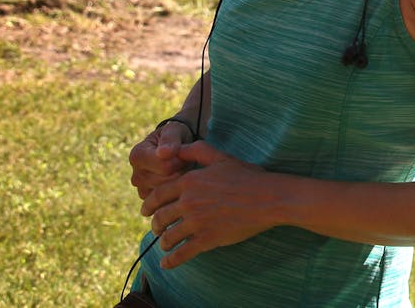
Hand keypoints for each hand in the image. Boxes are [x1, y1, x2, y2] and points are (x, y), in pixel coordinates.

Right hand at [128, 119, 194, 199]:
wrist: (173, 149)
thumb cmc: (174, 137)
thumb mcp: (174, 130)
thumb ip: (170, 139)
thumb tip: (163, 153)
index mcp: (137, 156)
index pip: (165, 167)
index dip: (181, 160)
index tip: (184, 153)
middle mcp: (135, 176)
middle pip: (167, 181)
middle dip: (181, 171)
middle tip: (184, 162)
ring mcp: (141, 190)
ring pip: (169, 193)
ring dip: (180, 181)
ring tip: (181, 169)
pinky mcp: (150, 201)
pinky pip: (168, 201)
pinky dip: (176, 192)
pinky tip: (178, 181)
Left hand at [140, 141, 276, 268]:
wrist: (268, 198)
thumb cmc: (248, 177)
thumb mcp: (222, 158)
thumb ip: (197, 151)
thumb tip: (177, 150)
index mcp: (189, 182)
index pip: (158, 195)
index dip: (149, 205)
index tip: (146, 211)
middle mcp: (189, 202)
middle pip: (160, 217)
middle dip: (155, 224)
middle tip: (156, 229)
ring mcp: (197, 222)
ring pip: (168, 237)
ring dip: (163, 242)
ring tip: (165, 245)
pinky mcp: (207, 239)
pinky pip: (182, 253)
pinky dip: (171, 260)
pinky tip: (166, 264)